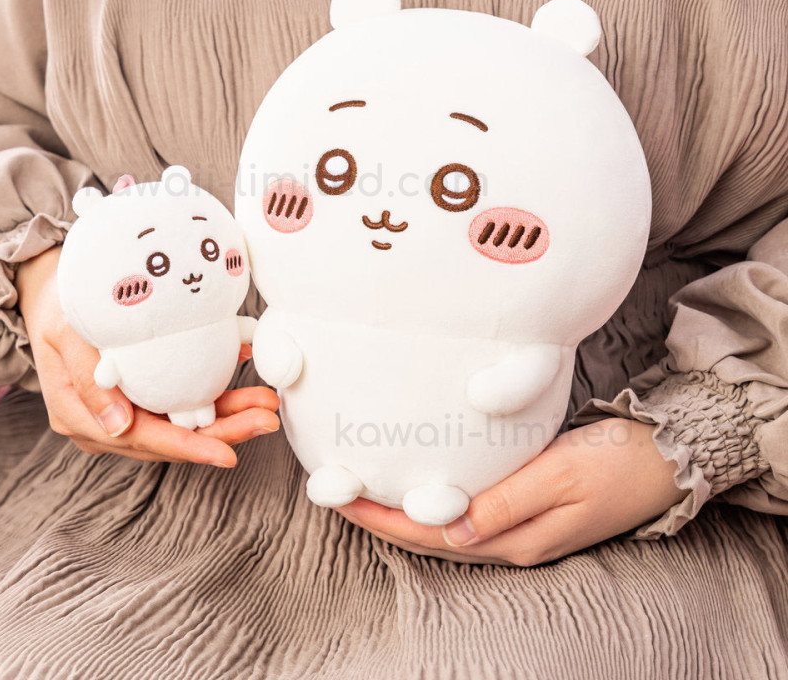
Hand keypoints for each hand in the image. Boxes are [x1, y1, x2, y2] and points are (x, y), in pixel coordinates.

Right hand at [15, 245, 279, 465]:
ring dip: (227, 414)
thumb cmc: (56, 305)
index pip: (142, 439)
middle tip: (266, 418)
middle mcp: (104, 422)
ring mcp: (123, 409)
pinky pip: (181, 400)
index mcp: (79, 416)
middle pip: (170, 436)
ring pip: (182, 421)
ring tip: (265, 404)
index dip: (187, 448)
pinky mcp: (140, 392)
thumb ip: (87, 377)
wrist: (46, 287)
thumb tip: (118, 427)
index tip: (227, 454)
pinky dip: (214, 392)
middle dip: (223, 431)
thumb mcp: (65, 331)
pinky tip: (244, 380)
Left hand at [333, 419, 690, 565]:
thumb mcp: (562, 477)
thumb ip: (508, 503)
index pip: (429, 536)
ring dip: (399, 508)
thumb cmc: (616, 464)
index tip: (341, 498)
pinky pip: (463, 507)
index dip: (381, 520)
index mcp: (515, 539)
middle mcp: (508, 538)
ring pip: (440, 523)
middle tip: (334, 489)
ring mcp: (516, 524)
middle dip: (378, 516)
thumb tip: (454, 530)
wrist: (664, 459)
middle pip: (426, 534)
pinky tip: (416, 478)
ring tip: (361, 484)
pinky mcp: (522, 503)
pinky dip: (431, 496)